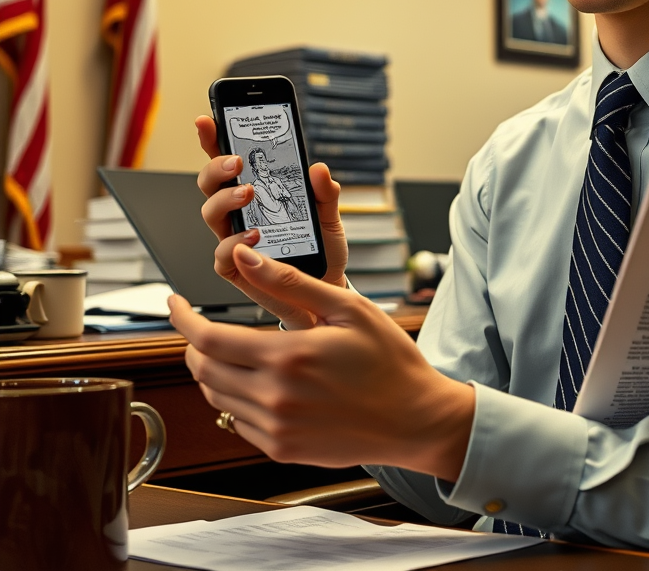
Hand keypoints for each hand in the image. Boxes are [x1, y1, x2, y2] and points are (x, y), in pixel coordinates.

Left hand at [169, 247, 473, 479]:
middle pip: (203, 369)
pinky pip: (236, 422)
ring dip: (211, 369)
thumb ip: (290, 283)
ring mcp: (276, 429)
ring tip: (232, 349)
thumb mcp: (347, 308)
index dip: (182, 319)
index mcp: (288, 357)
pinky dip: (234, 397)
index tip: (174, 302)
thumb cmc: (388, 359)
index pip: (209, 339)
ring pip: (216, 396)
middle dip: (193, 343)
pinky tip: (258, 380)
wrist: (414, 418)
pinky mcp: (282, 449)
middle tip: (201, 323)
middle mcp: (274, 398)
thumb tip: (244, 258)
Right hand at [195, 115, 346, 328]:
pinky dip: (234, 243)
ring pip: (210, 213)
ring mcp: (233, 239)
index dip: (214, 139)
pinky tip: (254, 236)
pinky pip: (222, 254)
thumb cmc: (320, 250)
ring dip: (225, 199)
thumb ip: (325, 194)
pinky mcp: (235, 269)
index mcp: (258, 193)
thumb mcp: (329, 218)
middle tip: (237, 162)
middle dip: (216, 167)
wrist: (325, 291)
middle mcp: (239, 213)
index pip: (230, 162)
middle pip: (210, 183)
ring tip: (248, 194)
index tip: (207, 119)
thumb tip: (319, 168)